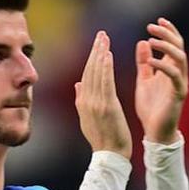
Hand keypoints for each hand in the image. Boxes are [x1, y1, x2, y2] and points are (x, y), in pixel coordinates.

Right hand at [75, 31, 131, 159]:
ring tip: (104, 39)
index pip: (86, 75)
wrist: (110, 155)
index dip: (91, 58)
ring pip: (97, 74)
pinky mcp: (107, 106)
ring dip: (101, 54)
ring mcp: (96, 103)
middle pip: (90, 70)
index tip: (97, 43)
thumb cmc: (103, 139)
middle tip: (101, 34)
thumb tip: (78, 83)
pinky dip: (106, 67)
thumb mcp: (87, 118)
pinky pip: (106, 83)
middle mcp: (86, 101)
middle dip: (95, 50)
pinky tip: (108, 54)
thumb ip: (82, 99)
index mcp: (82, 103)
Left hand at [135, 18, 188, 143]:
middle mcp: (179, 74)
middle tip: (151, 26)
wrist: (154, 132)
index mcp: (170, 69)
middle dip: (167, 34)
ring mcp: (180, 83)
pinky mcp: (178, 94)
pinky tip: (150, 61)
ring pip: (180, 58)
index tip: (156, 21)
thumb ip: (144, 63)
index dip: (168, 31)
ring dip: (166, 46)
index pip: (174, 44)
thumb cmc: (151, 108)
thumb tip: (142, 42)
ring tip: (151, 40)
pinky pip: (174, 76)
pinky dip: (163, 66)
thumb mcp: (144, 81)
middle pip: (179, 46)